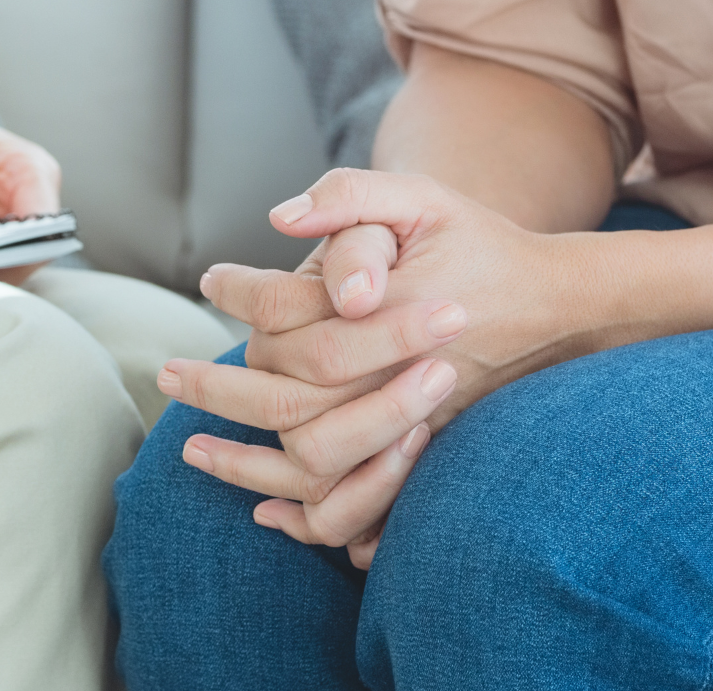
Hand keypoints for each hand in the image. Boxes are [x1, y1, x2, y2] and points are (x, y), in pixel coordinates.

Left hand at [163, 169, 596, 566]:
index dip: (239, 296)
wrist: (547, 304)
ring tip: (190, 449)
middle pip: (288, 401)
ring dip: (245, 464)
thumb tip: (280, 218)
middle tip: (165, 374)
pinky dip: (307, 515)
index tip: (210, 280)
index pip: (287, 314)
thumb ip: (351, 198)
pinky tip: (263, 509)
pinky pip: (356, 505)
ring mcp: (410, 424)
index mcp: (388, 311)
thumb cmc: (474, 241)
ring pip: (314, 463)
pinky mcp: (418, 455)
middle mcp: (395, 377)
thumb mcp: (420, 197)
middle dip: (216, 390)